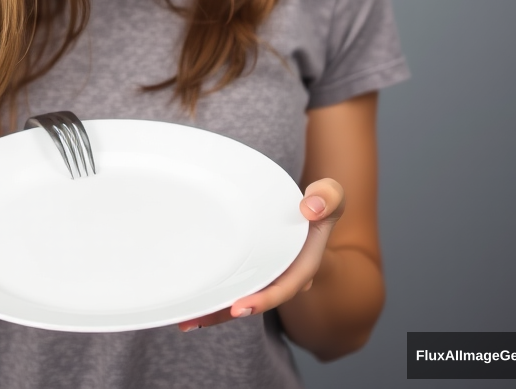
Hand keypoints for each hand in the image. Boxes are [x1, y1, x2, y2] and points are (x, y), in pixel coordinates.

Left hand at [178, 178, 344, 331]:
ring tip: (183, 321)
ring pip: (239, 296)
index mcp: (303, 265)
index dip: (262, 299)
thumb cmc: (322, 203)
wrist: (315, 210)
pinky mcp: (255, 267)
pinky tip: (191, 301)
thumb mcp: (332, 194)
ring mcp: (267, 273)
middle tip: (193, 321)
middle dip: (225, 313)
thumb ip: (328, 197)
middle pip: (253, 299)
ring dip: (214, 310)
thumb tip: (309, 209)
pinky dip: (215, 294)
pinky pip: (235, 283)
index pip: (282, 288)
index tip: (238, 308)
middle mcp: (283, 276)